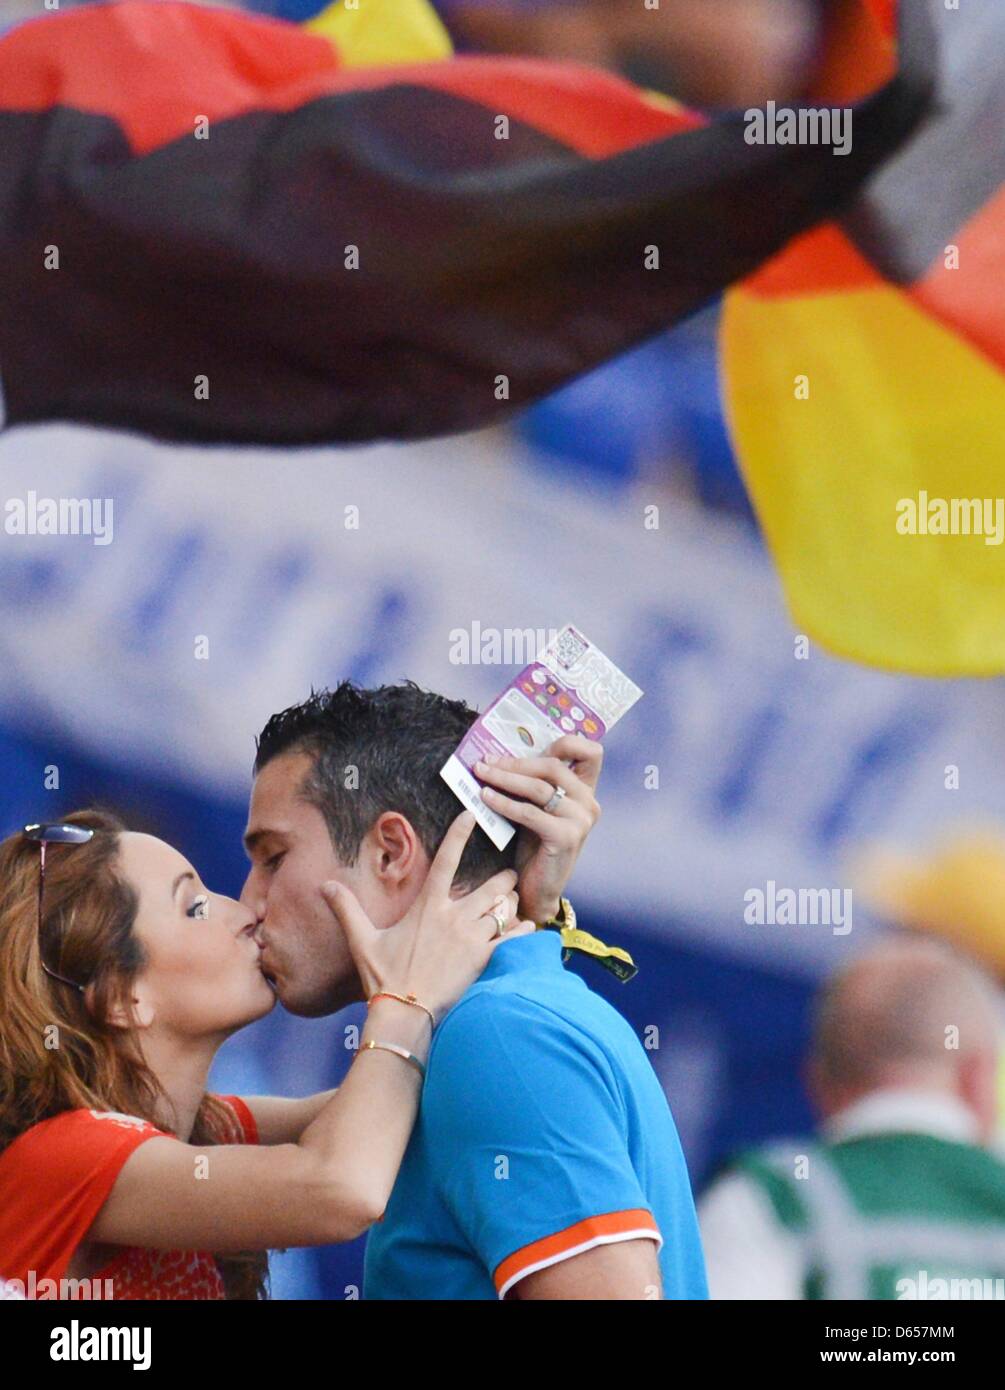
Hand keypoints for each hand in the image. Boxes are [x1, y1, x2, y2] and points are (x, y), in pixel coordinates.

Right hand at [321, 811, 533, 1022]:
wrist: (404, 1012)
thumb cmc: (384, 976)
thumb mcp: (362, 940)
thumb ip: (346, 909)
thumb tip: (324, 885)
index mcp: (427, 906)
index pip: (446, 860)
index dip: (459, 834)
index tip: (470, 816)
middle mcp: (454, 917)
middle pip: (490, 887)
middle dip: (503, 880)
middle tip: (509, 876)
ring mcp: (471, 938)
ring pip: (503, 910)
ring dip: (511, 905)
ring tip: (515, 902)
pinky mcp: (483, 960)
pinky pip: (512, 938)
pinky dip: (522, 931)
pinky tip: (528, 928)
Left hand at [474, 735, 602, 923]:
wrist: (537, 889)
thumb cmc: (533, 846)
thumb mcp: (536, 807)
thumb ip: (532, 783)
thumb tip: (499, 754)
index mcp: (585, 791)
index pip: (591, 752)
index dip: (565, 742)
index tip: (530, 743)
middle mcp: (589, 802)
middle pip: (553, 766)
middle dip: (515, 761)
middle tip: (486, 761)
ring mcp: (581, 820)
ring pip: (539, 787)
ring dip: (505, 778)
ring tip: (480, 774)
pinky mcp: (567, 837)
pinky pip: (530, 812)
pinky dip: (504, 803)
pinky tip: (486, 798)